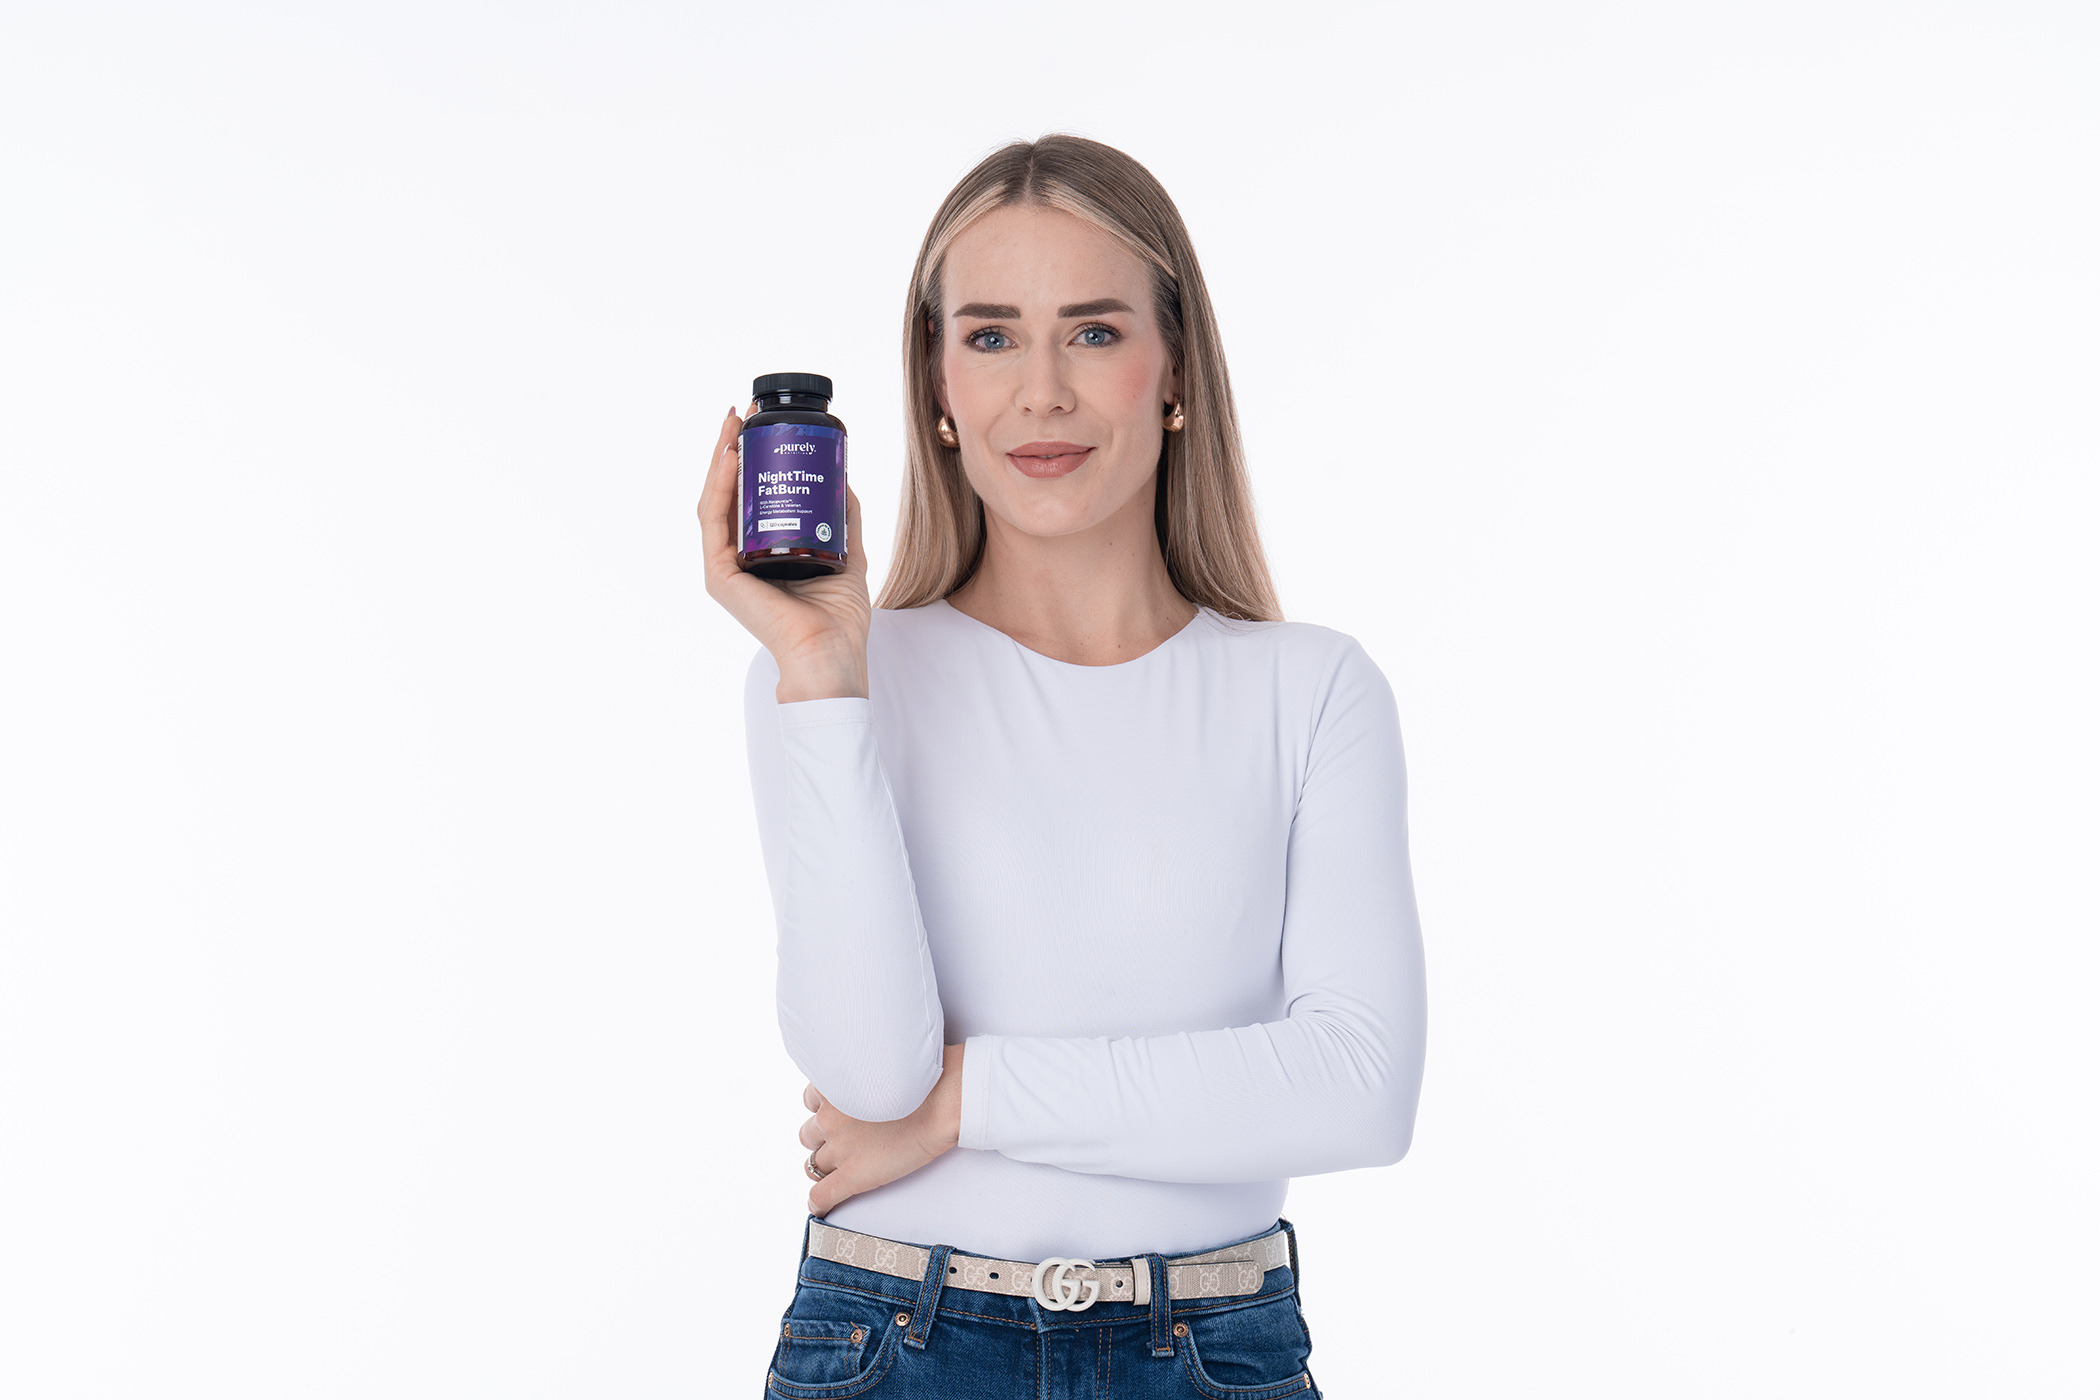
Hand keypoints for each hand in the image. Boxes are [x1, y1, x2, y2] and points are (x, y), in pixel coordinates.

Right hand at [698, 402, 871, 701]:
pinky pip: (714, 521)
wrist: (833, 652)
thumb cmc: (839, 618)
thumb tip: (843, 476)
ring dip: (720, 457)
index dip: (748, 458)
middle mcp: (737, 559)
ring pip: (714, 500)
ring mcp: (724, 567)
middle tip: (745, 412)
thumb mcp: (847, 552)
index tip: (760, 424)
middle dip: (732, 448)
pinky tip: (729, 457)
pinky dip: (720, 486)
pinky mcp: (720, 576)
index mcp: (759, 555)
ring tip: (733, 423)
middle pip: (726, 493)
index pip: (746, 497)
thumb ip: (844, 518)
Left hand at [799, 1044, 964, 1215]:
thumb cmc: (922, 1079)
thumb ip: (860, 1076)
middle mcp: (829, 1117)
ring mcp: (839, 1148)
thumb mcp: (880, 1065)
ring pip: (812, 1164)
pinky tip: (823, 1205)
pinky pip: (822, 1197)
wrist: (941, 1102)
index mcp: (833, 1087)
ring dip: (825, 1165)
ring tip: (844, 1167)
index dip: (825, 1111)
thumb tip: (864, 1086)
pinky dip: (819, 1203)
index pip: (811, 1102)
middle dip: (824, 1138)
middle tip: (847, 1139)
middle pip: (809, 1134)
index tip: (838, 1115)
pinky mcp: (852, 1176)